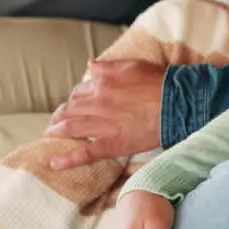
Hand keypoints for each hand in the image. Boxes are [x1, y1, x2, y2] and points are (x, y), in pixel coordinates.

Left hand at [45, 60, 166, 169]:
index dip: (76, 97)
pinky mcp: (112, 144)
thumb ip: (108, 67)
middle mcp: (99, 103)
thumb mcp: (133, 65)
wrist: (178, 104)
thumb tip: (90, 66)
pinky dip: (69, 159)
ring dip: (57, 131)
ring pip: (72, 128)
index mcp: (103, 83)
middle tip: (57, 119)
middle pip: (71, 109)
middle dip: (61, 114)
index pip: (80, 90)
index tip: (76, 102)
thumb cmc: (160, 82)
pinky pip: (86, 153)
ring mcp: (104, 125)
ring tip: (50, 134)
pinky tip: (54, 163)